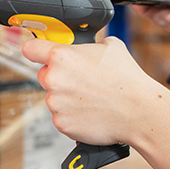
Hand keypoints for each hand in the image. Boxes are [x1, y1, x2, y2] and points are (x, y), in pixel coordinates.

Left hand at [21, 34, 169, 168]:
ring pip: (55, 96)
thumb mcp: (112, 46)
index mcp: (63, 56)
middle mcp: (54, 79)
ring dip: (68, 97)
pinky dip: (73, 114)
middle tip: (82, 79)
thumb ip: (90, 45)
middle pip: (44, 74)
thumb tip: (86, 47)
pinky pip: (62, 115)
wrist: (138, 111)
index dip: (36, 49)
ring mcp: (56, 103)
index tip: (38, 52)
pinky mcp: (61, 123)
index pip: (31, 48)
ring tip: (93, 97)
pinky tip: (92, 110)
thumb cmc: (127, 79)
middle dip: (59, 76)